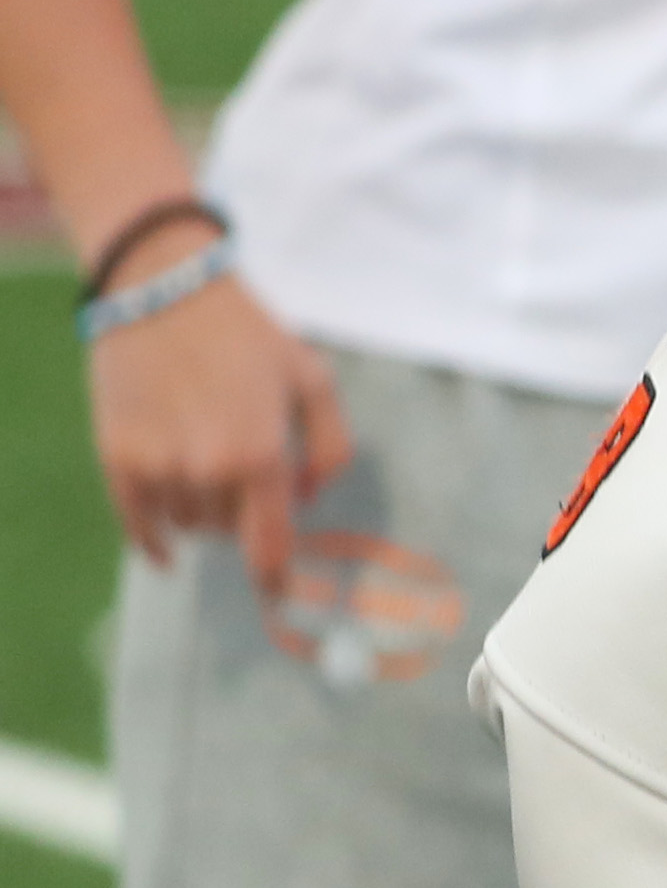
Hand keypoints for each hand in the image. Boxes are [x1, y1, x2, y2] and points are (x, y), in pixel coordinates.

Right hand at [84, 227, 349, 588]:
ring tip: (203, 462)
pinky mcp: (116, 457)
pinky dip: (153, 541)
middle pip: (228, 529)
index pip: (270, 543)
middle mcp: (208, 469)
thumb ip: (330, 447)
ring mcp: (157, 466)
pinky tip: (165, 553)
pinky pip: (136, 522)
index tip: (279, 597)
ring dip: (201, 509)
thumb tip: (309, 499)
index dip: (276, 578)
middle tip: (241, 471)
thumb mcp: (314, 379)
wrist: (162, 289)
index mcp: (262, 453)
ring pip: (187, 521)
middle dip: (241, 513)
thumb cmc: (247, 334)